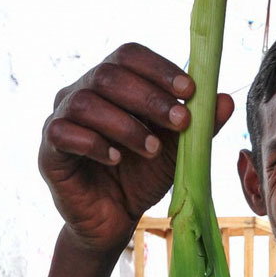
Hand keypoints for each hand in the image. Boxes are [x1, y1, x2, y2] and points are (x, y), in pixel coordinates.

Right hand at [39, 43, 234, 256]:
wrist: (113, 220)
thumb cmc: (141, 177)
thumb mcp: (177, 151)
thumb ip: (199, 126)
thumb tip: (226, 99)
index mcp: (111, 83)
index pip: (129, 55)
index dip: (159, 68)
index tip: (190, 91)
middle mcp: (81, 92)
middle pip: (109, 74)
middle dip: (150, 97)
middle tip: (180, 123)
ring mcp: (60, 119)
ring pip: (87, 102)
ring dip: (126, 124)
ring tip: (152, 150)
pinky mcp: (49, 150)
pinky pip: (64, 133)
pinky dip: (95, 144)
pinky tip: (115, 159)